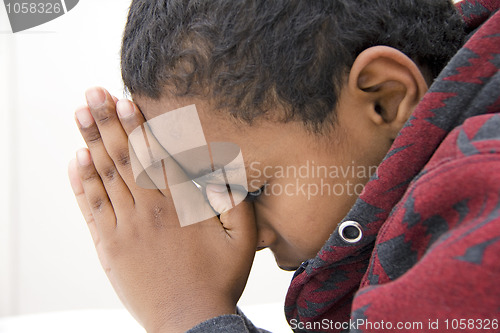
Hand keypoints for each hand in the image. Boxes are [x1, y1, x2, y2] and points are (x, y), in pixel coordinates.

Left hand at [68, 87, 256, 331]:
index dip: (138, 126)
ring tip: (80, 113)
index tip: (125, 100)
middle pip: (125, 157)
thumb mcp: (243, 241)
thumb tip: (223, 171)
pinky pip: (92, 208)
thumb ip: (237, 203)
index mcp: (180, 206)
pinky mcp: (110, 246)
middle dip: (108, 122)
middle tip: (94, 93)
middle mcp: (149, 211)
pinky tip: (76, 159)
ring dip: (91, 142)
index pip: (155, 156)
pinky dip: (82, 182)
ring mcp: (125, 228)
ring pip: (105, 176)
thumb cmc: (218, 280)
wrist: (189, 321)